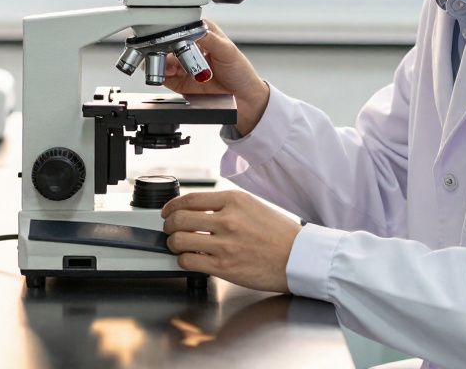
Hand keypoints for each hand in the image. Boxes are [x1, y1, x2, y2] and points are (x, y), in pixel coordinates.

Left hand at [162, 190, 300, 292]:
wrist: (298, 258)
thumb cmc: (279, 234)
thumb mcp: (253, 206)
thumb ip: (226, 206)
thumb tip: (198, 210)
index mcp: (234, 200)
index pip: (190, 199)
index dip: (172, 206)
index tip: (168, 211)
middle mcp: (227, 220)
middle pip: (179, 219)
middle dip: (169, 225)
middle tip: (170, 229)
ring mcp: (225, 244)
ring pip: (179, 240)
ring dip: (173, 244)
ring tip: (178, 246)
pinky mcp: (224, 266)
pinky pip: (189, 261)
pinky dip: (183, 260)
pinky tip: (190, 259)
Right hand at [163, 19, 269, 134]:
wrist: (245, 100)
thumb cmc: (241, 73)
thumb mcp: (228, 51)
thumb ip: (210, 39)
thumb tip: (194, 29)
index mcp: (204, 35)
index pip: (184, 26)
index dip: (176, 29)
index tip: (173, 34)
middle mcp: (192, 49)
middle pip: (170, 43)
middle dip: (166, 47)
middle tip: (169, 52)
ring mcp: (185, 66)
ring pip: (165, 60)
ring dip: (163, 62)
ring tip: (170, 66)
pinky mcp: (181, 83)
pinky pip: (165, 77)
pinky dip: (162, 75)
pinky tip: (167, 74)